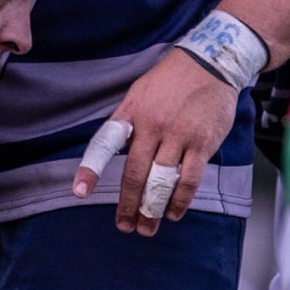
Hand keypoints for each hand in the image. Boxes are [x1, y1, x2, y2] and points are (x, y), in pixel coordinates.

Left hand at [70, 50, 239, 233]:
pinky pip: (189, 179)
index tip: (80, 191)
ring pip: (162, 181)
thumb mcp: (139, 94)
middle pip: (136, 173)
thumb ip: (126, 122)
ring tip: (147, 227)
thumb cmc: (171, 80)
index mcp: (131, 112)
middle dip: (130, 204)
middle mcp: (152, 125)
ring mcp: (178, 135)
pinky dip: (180, 200)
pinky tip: (174, 212)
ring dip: (153, 209)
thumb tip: (113, 152)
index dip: (91, 169)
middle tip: (125, 225)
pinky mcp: (202, 143)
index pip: (105, 143)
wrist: (210, 62)